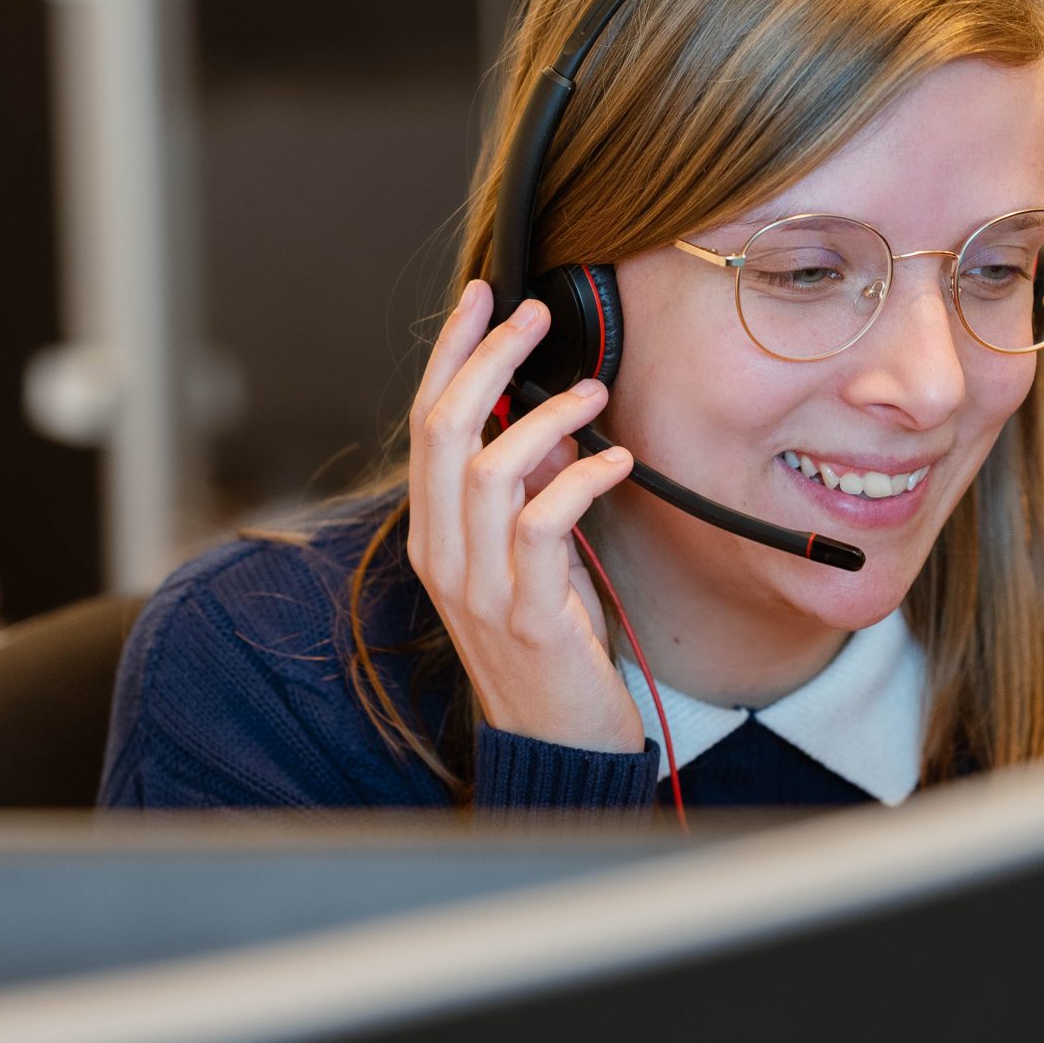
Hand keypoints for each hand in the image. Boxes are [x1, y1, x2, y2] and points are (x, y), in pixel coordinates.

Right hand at [406, 279, 644, 753]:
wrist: (556, 745)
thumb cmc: (547, 648)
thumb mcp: (529, 559)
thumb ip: (524, 491)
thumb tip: (540, 418)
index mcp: (434, 535)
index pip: (426, 422)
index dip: (451, 352)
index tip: (483, 296)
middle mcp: (444, 556)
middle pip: (444, 430)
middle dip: (487, 359)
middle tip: (535, 317)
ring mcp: (480, 589)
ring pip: (489, 470)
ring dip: (545, 417)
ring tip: (594, 394)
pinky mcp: (529, 617)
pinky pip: (542, 526)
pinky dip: (580, 481)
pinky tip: (617, 462)